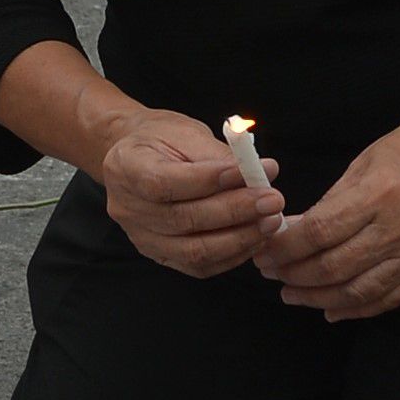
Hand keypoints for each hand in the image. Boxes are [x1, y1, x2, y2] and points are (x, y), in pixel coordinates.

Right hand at [91, 108, 279, 279]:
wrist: (139, 159)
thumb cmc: (163, 140)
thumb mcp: (186, 134)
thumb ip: (220, 156)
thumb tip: (262, 173)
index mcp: (126, 168)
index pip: (165, 182)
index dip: (209, 181)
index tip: (249, 172)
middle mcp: (127, 208)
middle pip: (183, 219)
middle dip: (235, 211)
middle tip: (273, 200)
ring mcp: (142, 237)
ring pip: (193, 250)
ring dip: (239, 238)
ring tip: (270, 221)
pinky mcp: (160, 255)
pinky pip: (199, 266)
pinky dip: (232, 255)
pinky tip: (255, 238)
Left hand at [252, 88, 399, 320]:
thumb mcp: (365, 163)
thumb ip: (331, 202)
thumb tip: (293, 232)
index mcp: (378, 196)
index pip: (318, 234)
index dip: (284, 249)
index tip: (264, 251)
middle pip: (333, 268)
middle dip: (293, 275)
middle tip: (271, 274)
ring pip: (358, 291)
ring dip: (318, 298)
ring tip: (292, 295)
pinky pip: (389, 298)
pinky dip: (357, 308)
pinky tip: (332, 308)